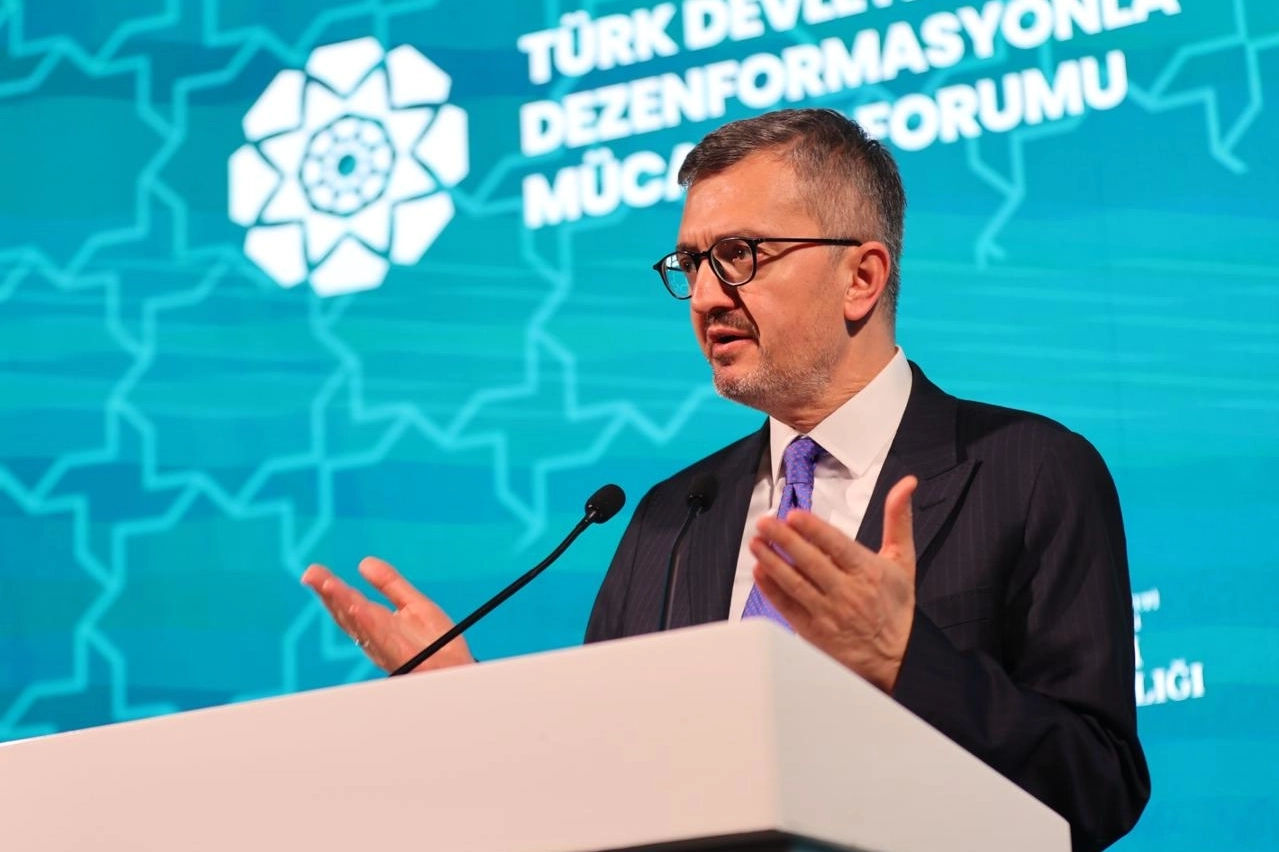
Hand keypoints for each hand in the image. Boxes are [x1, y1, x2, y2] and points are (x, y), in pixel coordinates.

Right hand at [301, 556, 473, 673]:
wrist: (461, 670)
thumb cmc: (438, 644)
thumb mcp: (414, 605)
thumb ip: (390, 584)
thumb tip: (364, 563)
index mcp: (377, 626)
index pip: (348, 605)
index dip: (329, 589)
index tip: (313, 572)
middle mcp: (377, 638)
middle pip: (347, 614)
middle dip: (328, 595)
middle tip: (311, 575)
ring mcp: (389, 647)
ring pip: (360, 625)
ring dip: (343, 605)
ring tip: (328, 585)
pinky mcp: (404, 655)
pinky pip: (382, 638)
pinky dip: (368, 623)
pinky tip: (358, 607)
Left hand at [749, 476, 917, 692]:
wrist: (897, 659)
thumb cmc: (896, 606)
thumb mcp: (903, 560)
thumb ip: (898, 519)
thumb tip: (906, 485)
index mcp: (868, 572)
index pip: (837, 546)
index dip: (814, 530)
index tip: (794, 516)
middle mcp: (848, 593)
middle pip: (811, 562)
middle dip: (784, 540)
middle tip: (765, 523)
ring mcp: (828, 613)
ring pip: (795, 583)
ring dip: (772, 562)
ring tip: (756, 542)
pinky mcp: (814, 631)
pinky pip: (788, 607)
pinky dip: (772, 590)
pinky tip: (760, 572)